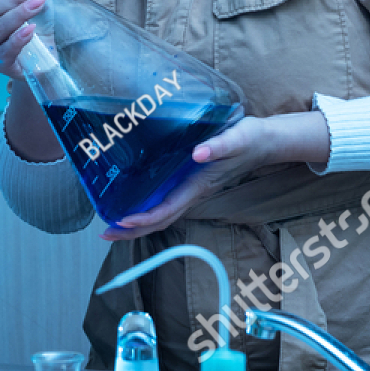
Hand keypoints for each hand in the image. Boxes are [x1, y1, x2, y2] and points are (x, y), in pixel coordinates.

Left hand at [102, 115, 288, 239]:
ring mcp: (192, 191)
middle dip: (132, 230)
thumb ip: (218, 146)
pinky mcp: (191, 183)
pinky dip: (146, 209)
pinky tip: (131, 203)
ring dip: (136, 223)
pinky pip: (166, 202)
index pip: (168, 210)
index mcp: (199, 186)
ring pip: (162, 214)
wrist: (265, 141)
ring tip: (110, 224)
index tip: (122, 221)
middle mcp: (193, 193)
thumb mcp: (237, 137)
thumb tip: (198, 154)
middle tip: (104, 232)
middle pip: (160, 220)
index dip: (145, 219)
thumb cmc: (250, 139)